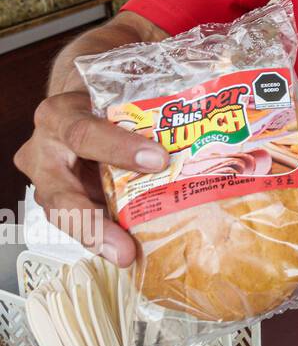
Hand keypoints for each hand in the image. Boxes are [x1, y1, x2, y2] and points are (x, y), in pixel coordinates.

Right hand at [13, 91, 168, 266]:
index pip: (85, 134)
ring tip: (126, 256)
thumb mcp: (119, 88)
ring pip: (65, 216)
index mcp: (59, 117)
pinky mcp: (62, 200)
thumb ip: (148, 100)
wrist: (78, 99)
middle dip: (93, 224)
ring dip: (98, 239)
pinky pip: (81, 221)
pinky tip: (131, 250)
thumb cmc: (102, 94)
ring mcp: (49, 182)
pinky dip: (104, 236)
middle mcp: (45, 153)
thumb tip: (204, 103)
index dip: (119, 148)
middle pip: (61, 195)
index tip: (158, 160)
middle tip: (124, 249)